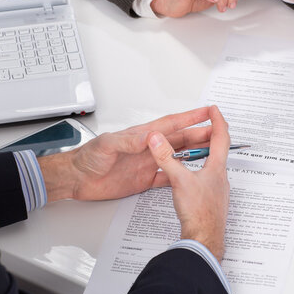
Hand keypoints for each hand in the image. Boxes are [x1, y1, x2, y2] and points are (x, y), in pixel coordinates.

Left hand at [39, 107, 213, 202]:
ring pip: (176, 157)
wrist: (76, 179)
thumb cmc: (87, 159)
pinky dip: (179, 177)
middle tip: (218, 132)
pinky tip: (190, 178)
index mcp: (141, 136)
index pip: (171, 124)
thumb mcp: (108, 145)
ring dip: (193, 154)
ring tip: (210, 151)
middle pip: (179, 140)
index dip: (190, 118)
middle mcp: (146, 148)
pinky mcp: (142, 180)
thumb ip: (129, 140)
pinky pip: (165, 178)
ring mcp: (146, 164)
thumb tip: (149, 136)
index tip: (207, 112)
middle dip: (199, 134)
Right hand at [147, 106, 230, 260]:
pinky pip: (208, 179)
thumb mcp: (179, 181)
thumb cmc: (198, 214)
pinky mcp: (211, 202)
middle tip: (208, 124)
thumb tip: (157, 139)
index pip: (221, 137)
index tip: (214, 109)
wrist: (204, 241)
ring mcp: (217, 191)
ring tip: (197, 148)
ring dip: (206, 153)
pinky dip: (201, 170)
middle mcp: (220, 178)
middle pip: (220, 150)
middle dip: (213, 135)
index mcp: (217, 168)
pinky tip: (192, 177)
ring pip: (214, 166)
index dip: (217, 120)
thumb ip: (166, 158)